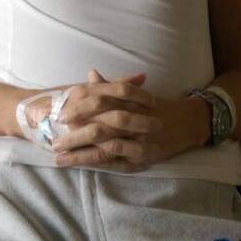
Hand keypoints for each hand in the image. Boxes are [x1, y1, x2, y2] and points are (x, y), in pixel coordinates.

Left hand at [52, 70, 207, 171]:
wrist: (188, 121)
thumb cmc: (156, 106)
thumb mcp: (134, 93)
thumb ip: (109, 86)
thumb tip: (89, 73)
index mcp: (128, 101)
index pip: (97, 104)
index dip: (75, 112)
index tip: (56, 117)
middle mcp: (133, 120)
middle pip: (97, 128)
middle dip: (73, 137)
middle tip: (52, 143)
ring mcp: (139, 140)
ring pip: (105, 149)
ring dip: (81, 155)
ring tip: (60, 159)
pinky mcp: (145, 157)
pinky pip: (120, 162)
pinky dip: (101, 164)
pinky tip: (85, 166)